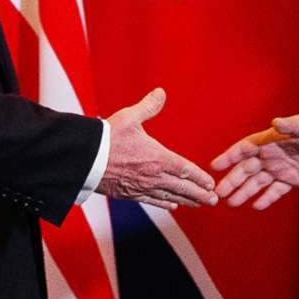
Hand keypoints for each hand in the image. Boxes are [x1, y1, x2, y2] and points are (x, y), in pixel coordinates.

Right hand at [99, 88, 218, 208]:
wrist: (84, 159)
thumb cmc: (107, 137)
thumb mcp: (130, 118)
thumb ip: (148, 106)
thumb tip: (161, 92)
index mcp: (157, 157)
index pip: (185, 170)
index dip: (200, 178)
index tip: (211, 183)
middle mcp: (152, 176)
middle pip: (182, 188)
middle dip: (200, 194)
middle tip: (214, 200)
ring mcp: (141, 187)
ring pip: (170, 197)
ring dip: (187, 201)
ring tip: (199, 204)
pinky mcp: (129, 194)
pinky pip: (152, 201)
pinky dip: (165, 203)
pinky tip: (173, 205)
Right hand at [210, 110, 298, 208]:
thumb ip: (290, 126)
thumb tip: (275, 123)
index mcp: (269, 140)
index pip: (244, 149)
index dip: (230, 157)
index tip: (215, 166)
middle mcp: (270, 155)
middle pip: (246, 170)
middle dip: (232, 181)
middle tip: (218, 193)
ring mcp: (280, 169)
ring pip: (257, 183)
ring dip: (244, 192)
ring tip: (231, 203)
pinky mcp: (291, 180)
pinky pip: (275, 191)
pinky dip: (266, 198)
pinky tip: (256, 207)